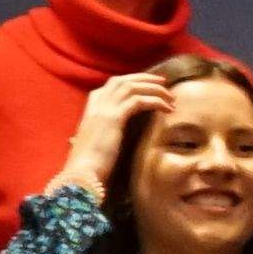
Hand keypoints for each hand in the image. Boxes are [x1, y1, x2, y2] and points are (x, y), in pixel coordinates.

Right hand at [62, 67, 170, 190]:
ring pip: (132, 87)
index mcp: (90, 110)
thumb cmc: (91, 166)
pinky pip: (139, 100)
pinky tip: (167, 109)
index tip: (147, 85)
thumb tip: (114, 134)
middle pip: (122, 80)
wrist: (82, 175)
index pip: (111, 85)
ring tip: (171, 97)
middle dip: (144, 78)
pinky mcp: (113, 118)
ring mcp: (103, 110)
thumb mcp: (97, 144)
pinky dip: (155, 101)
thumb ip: (105, 133)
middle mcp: (95, 105)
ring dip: (154, 89)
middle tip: (163, 82)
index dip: (130, 81)